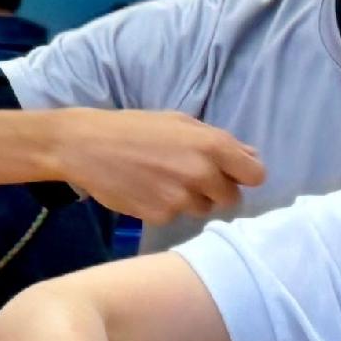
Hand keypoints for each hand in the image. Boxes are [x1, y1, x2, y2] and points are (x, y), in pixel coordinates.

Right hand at [55, 111, 264, 224]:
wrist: (85, 146)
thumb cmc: (133, 128)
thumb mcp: (180, 122)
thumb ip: (218, 141)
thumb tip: (250, 157)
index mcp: (213, 145)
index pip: (255, 175)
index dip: (243, 176)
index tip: (230, 175)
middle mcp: (203, 174)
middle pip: (231, 199)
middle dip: (216, 191)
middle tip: (190, 178)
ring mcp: (181, 198)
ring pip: (203, 210)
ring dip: (190, 200)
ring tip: (163, 182)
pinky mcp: (160, 216)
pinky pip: (175, 217)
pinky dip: (164, 208)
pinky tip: (145, 192)